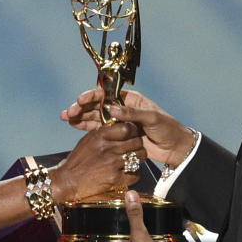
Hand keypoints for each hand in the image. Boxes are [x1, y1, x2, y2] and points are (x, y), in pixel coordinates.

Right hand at [50, 120, 144, 203]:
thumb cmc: (78, 161)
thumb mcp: (88, 140)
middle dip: (138, 145)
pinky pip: (135, 174)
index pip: (127, 128)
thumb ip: (103, 133)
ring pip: (138, 157)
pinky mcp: (115, 179)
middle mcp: (108, 148)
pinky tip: (127, 174)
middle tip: (135, 149)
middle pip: (136, 142)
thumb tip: (119, 126)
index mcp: (100, 136)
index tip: (133, 135)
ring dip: (138, 159)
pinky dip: (133, 175)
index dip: (133, 131)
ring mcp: (112, 164)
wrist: (68, 181)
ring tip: (132, 161)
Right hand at [61, 88, 195, 166]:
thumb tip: (111, 108)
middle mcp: (122, 109)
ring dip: (80, 117)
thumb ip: (132, 114)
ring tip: (67, 119)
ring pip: (95, 117)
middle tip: (68, 113)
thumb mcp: (152, 119)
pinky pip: (99, 130)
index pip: (106, 94)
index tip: (79, 101)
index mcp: (130, 99)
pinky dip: (86, 128)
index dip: (91, 96)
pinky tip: (75, 127)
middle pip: (97, 105)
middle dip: (81, 108)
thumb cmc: (168, 129)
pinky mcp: (117, 136)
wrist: (175, 147)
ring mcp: (118, 123)